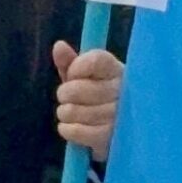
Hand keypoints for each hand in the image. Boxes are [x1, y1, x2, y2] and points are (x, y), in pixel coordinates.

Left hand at [53, 40, 122, 158]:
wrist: (118, 135)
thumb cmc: (99, 100)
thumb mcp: (86, 79)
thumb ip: (71, 63)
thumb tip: (58, 45)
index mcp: (117, 70)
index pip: (94, 60)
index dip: (75, 68)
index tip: (72, 75)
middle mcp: (123, 91)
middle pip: (76, 88)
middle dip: (64, 95)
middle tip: (67, 99)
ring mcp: (118, 115)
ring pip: (72, 111)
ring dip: (65, 114)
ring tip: (72, 114)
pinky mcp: (111, 137)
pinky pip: (76, 131)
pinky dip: (66, 129)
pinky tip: (70, 127)